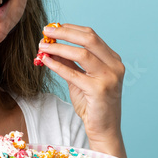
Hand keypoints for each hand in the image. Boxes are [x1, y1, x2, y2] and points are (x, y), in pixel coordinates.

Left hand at [37, 23, 125, 147]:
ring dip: (59, 47)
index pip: (91, 36)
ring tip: (42, 46)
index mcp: (112, 59)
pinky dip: (57, 65)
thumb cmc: (92, 104)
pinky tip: (46, 61)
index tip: (53, 28)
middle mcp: (114, 65)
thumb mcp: (80, 79)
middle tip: (46, 31)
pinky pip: (74, 73)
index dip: (71, 29)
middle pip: (88, 39)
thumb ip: (70, 63)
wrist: (104, 129)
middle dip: (64, 33)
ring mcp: (109, 77)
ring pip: (82, 53)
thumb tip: (52, 46)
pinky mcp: (100, 90)